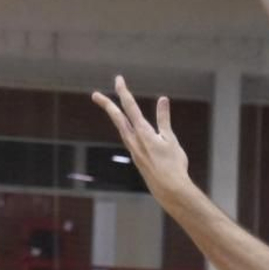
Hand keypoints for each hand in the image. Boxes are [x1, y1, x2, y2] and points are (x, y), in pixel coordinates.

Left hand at [92, 76, 193, 205]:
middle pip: (117, 118)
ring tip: (110, 107)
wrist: (169, 189)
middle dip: (107, 104)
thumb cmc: (173, 164)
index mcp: (143, 132)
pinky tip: (128, 129)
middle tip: (95, 95)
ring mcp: (133, 149)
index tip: (119, 80)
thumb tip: (163, 100)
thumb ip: (164, 119)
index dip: (124, 92)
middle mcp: (133, 140)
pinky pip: (127, 138)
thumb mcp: (171, 139)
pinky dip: (125, 128)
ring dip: (115, 116)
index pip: (130, 107)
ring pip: (121, 128)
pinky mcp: (136, 157)